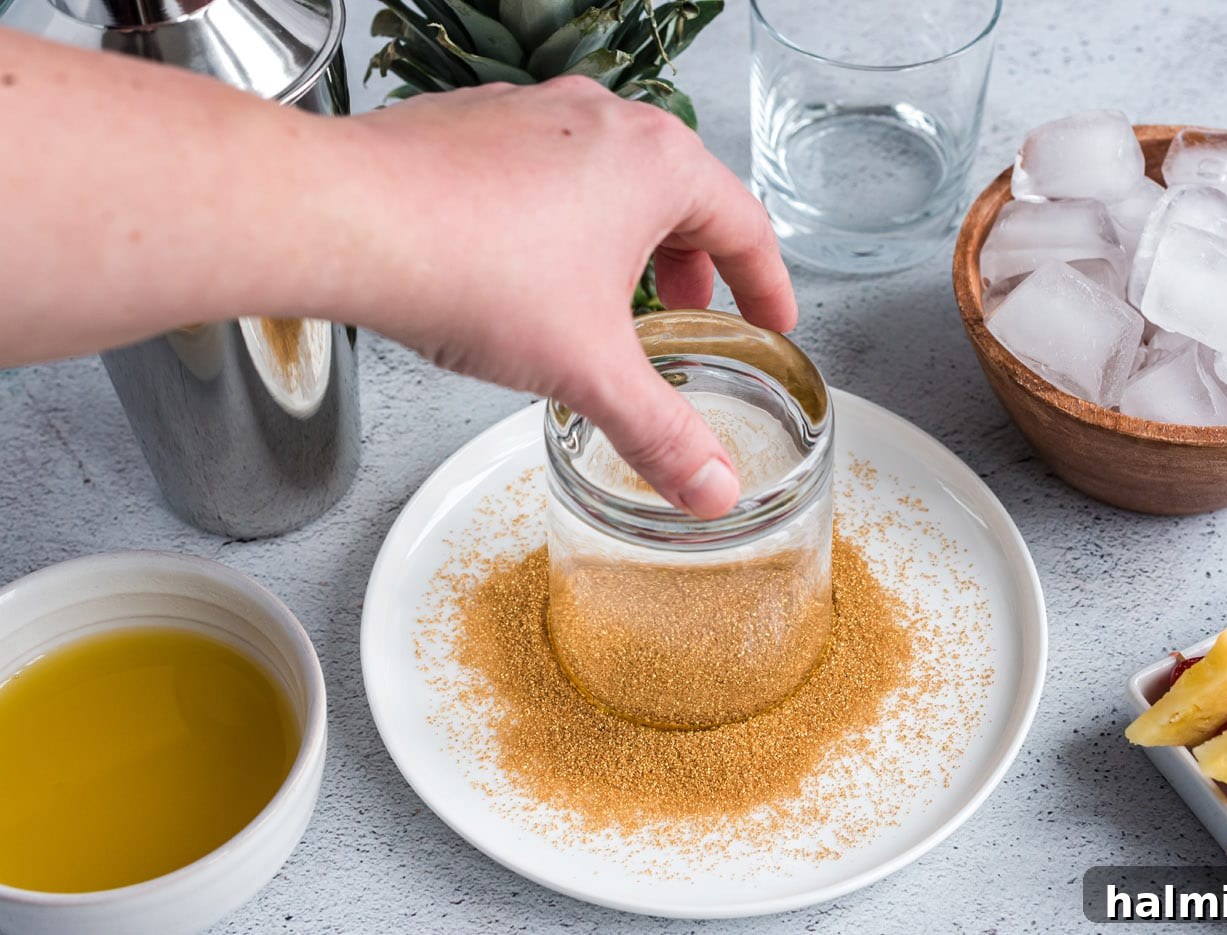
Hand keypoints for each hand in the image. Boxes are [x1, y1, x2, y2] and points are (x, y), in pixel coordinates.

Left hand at [333, 78, 797, 517]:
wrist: (347, 217)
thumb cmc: (472, 268)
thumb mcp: (589, 369)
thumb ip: (661, 433)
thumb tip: (711, 488)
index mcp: (656, 163)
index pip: (744, 225)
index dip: (765, 285)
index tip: (770, 318)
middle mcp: (601, 119)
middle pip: (678, 194)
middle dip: (693, 262)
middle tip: (689, 312)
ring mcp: (533, 111)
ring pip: (606, 177)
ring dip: (623, 237)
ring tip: (606, 295)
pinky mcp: (475, 123)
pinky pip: (543, 168)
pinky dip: (559, 217)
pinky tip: (526, 268)